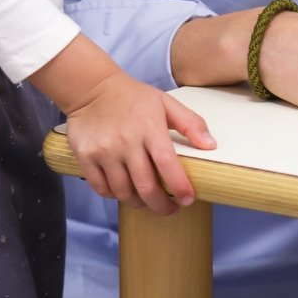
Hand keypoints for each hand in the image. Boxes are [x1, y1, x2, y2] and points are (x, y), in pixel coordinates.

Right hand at [30, 34, 215, 214]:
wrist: (92, 88)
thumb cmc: (133, 97)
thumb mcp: (165, 103)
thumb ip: (190, 123)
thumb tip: (211, 145)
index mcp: (149, 127)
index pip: (167, 164)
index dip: (179, 187)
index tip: (187, 199)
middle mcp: (126, 141)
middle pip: (146, 187)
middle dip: (162, 205)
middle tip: (170, 208)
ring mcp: (104, 151)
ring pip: (123, 192)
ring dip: (139, 202)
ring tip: (147, 198)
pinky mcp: (86, 157)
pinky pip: (102, 189)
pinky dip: (114, 195)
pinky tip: (124, 189)